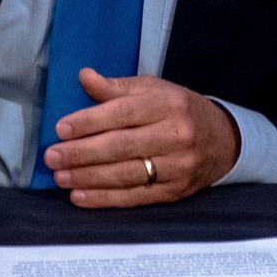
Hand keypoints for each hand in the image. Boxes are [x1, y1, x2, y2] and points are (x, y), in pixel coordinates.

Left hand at [41, 68, 241, 207]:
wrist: (223, 140)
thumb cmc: (180, 111)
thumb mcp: (154, 89)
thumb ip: (117, 87)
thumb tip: (84, 77)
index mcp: (168, 104)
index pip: (123, 113)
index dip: (89, 122)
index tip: (61, 129)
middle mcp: (175, 135)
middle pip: (121, 146)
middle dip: (82, 153)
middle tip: (52, 156)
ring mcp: (177, 166)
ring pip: (126, 174)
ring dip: (88, 178)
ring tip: (60, 177)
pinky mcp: (175, 191)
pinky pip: (135, 197)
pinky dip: (104, 198)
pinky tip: (80, 196)